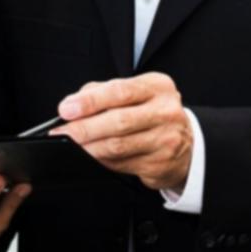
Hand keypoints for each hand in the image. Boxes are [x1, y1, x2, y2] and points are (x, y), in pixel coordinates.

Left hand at [56, 73, 191, 191]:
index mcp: (157, 87)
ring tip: (71, 146)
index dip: (90, 101)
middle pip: (118, 120)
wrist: (188, 145)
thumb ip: (104, 92)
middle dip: (84, 128)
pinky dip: (101, 161)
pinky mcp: (160, 164)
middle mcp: (166, 111)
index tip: (66, 109)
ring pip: (118, 145)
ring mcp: (166, 139)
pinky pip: (121, 164)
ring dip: (88, 148)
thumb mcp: (136, 94)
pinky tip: (92, 157)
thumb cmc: (153, 114)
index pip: (120, 91)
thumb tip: (73, 104)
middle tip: (62, 132)